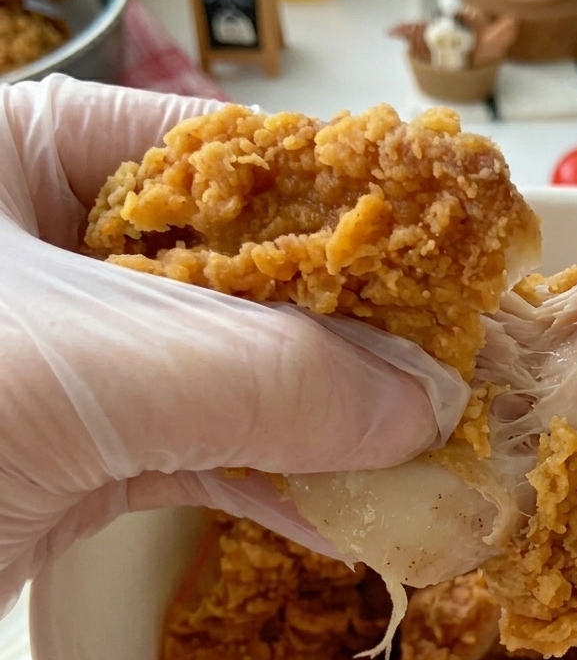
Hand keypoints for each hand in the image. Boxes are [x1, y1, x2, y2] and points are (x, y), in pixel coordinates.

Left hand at [0, 76, 465, 607]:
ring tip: (427, 451)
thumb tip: (428, 398)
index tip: (444, 269)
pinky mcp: (77, 452)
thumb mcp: (86, 367)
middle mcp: (57, 246)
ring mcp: (74, 357)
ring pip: (236, 377)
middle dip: (351, 339)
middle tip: (451, 371)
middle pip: (248, 279)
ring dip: (330, 426)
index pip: (232, 162)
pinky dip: (282, 484)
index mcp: (32, 153)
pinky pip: (208, 454)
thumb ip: (274, 375)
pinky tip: (354, 506)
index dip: (348, 215)